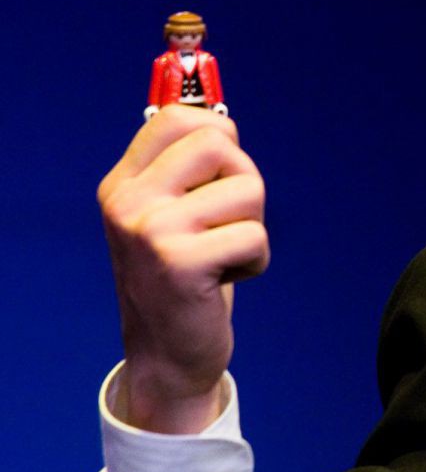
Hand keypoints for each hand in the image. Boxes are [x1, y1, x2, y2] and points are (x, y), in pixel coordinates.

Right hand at [97, 106, 268, 432]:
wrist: (169, 354)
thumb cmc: (188, 276)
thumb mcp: (174, 214)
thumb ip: (191, 170)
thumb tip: (224, 122)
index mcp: (124, 182)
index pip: (178, 118)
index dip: (220, 139)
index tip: (219, 177)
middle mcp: (127, 201)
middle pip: (220, 144)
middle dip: (245, 182)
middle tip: (226, 223)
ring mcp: (148, 230)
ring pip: (248, 189)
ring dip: (253, 227)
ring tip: (222, 256)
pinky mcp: (178, 263)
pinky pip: (255, 236)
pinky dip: (256, 261)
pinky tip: (226, 280)